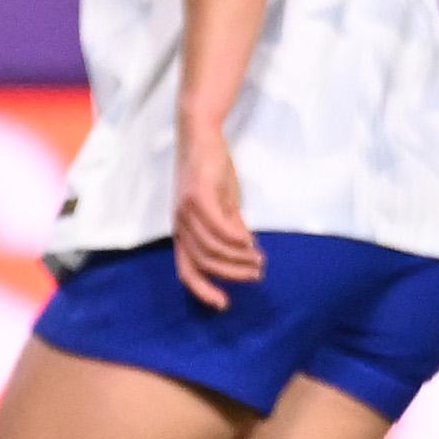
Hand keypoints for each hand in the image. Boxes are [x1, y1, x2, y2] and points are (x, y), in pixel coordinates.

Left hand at [172, 123, 265, 308]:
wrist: (202, 134)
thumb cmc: (212, 169)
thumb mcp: (224, 204)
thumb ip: (233, 227)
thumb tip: (247, 251)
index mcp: (183, 229)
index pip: (187, 269)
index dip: (203, 290)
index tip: (224, 304)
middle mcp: (180, 223)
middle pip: (203, 262)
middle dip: (231, 274)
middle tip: (256, 275)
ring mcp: (186, 210)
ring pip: (212, 247)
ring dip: (238, 258)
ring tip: (258, 260)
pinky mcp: (198, 195)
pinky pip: (217, 226)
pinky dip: (235, 238)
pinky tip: (250, 242)